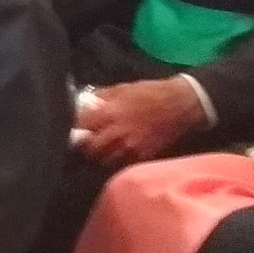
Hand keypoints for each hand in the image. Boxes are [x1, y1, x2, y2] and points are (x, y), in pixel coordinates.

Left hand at [73, 79, 206, 167]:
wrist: (182, 104)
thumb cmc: (152, 93)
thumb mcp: (123, 87)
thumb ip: (101, 96)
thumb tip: (82, 102)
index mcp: (110, 112)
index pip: (81, 126)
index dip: (74, 129)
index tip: (70, 129)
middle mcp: (118, 133)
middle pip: (90, 148)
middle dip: (84, 147)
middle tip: (82, 144)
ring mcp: (131, 147)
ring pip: (104, 160)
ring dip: (98, 156)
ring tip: (97, 151)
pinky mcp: (143, 156)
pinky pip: (122, 164)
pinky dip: (116, 161)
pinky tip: (114, 155)